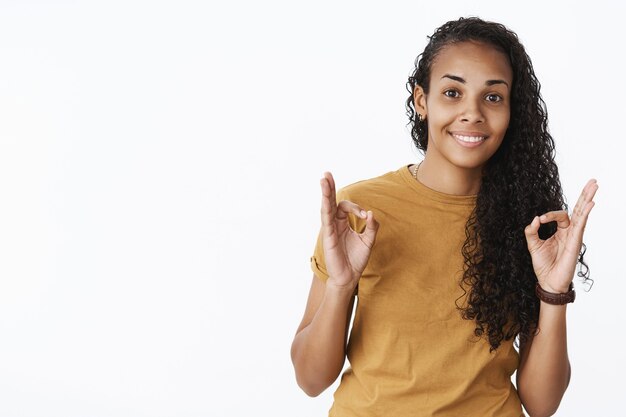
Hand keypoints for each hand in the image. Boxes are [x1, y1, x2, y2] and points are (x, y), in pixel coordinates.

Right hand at [320, 172, 378, 290]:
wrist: (349, 277)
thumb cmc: (356, 259)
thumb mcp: (368, 241)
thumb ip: (371, 227)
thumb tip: (371, 214)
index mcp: (343, 223)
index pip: (346, 207)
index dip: (357, 208)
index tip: (366, 217)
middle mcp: (334, 224)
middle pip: (331, 201)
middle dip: (329, 187)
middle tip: (327, 174)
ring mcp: (330, 229)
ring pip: (327, 207)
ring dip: (325, 193)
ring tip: (324, 179)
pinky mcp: (328, 236)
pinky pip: (327, 219)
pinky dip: (327, 208)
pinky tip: (326, 198)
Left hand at [524, 179, 598, 293]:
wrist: (548, 282)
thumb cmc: (543, 265)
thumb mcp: (532, 244)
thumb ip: (531, 230)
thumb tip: (535, 218)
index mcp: (560, 231)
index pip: (559, 215)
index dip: (549, 215)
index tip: (540, 220)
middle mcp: (570, 232)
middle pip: (579, 210)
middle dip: (584, 195)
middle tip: (593, 181)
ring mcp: (574, 236)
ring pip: (582, 214)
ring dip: (587, 199)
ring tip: (594, 185)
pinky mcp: (575, 242)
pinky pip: (581, 225)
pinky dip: (585, 213)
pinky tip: (591, 203)